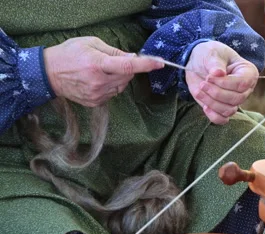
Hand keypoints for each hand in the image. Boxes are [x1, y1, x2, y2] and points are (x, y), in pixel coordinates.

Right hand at [43, 37, 163, 106]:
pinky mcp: (95, 103)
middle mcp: (99, 82)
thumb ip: (113, 51)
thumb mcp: (90, 43)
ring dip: (118, 78)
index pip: (127, 66)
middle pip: (127, 77)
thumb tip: (132, 57)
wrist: (48, 75)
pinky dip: (110, 86)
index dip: (145, 64)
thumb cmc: (69, 54)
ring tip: (101, 71)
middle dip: (126, 69)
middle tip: (112, 62)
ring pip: (121, 86)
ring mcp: (97, 94)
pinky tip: (97, 81)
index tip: (159, 63)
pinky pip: (113, 93)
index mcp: (97, 64)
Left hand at [185, 41, 258, 124]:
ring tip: (200, 90)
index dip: (225, 83)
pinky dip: (213, 116)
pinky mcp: (222, 108)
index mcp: (248, 73)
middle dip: (217, 93)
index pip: (242, 83)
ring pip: (229, 110)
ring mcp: (234, 100)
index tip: (210, 76)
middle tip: (203, 83)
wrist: (198, 62)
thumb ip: (215, 63)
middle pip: (236, 99)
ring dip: (212, 103)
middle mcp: (245, 89)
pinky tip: (204, 106)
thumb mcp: (212, 53)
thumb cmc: (209, 54)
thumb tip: (218, 73)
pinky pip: (222, 119)